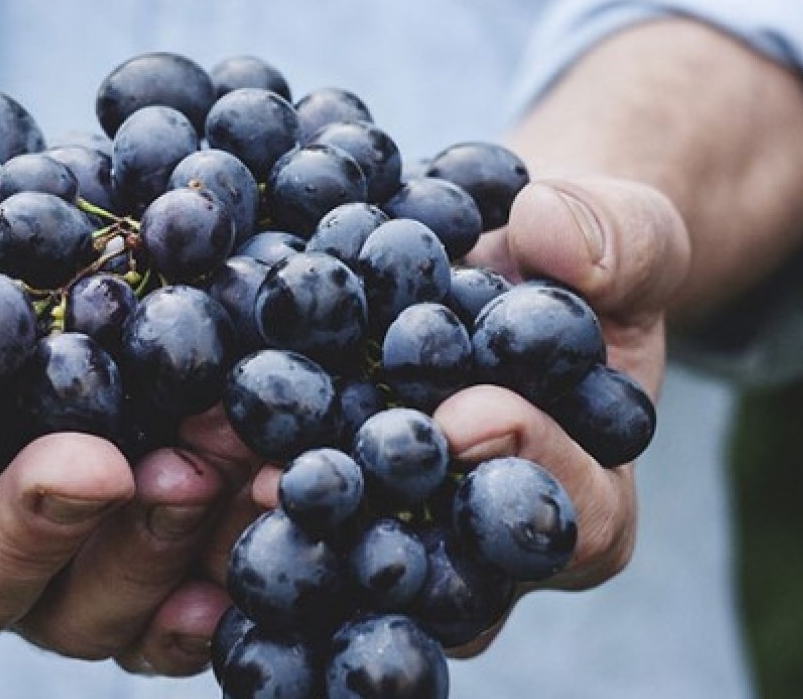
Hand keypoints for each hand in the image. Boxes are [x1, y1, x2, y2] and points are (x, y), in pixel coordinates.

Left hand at [243, 175, 690, 656]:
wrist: (498, 265)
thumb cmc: (576, 261)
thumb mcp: (624, 233)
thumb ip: (617, 238)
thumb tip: (549, 233)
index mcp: (587, 499)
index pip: (575, 516)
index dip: (527, 467)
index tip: (467, 415)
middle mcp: (487, 546)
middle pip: (443, 568)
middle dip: (376, 519)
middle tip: (304, 477)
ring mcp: (403, 533)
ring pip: (349, 561)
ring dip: (283, 520)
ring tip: (219, 469)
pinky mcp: (330, 505)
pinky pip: (288, 516)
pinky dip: (234, 484)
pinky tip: (178, 450)